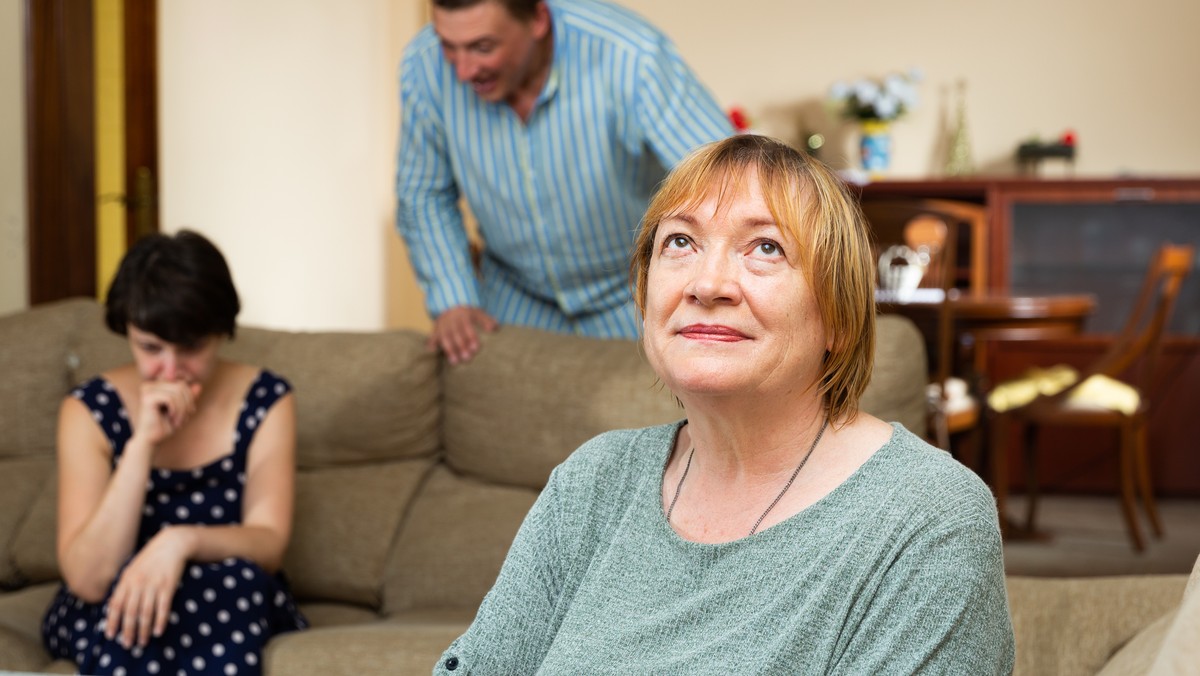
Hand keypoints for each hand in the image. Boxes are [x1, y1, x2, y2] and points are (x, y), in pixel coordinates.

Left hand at [104, 527, 191, 648]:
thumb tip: (111, 606)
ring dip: (143, 630)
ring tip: (143, 642)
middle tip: (128, 644)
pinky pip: (163, 607)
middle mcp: (138, 584)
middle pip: (130, 612)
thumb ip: (122, 587)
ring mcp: (153, 585)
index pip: (116, 605)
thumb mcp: (131, 570)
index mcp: (126, 580)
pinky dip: (160, 621)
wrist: (171, 544)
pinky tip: (158, 631)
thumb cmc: (150, 558)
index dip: (112, 621)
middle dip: (128, 630)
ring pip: (146, 612)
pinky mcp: (168, 586)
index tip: (111, 636)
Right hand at [134, 380, 201, 445]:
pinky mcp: (147, 397)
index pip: (182, 383)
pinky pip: (170, 398)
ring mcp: (148, 389)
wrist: (151, 440)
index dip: (190, 397)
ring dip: (183, 409)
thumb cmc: (166, 425)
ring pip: (177, 392)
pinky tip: (172, 420)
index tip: (191, 411)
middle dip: (188, 403)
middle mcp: (151, 385)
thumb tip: (199, 385)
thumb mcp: (182, 409)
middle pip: (181, 386)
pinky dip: (176, 411)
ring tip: (179, 421)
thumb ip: (189, 397)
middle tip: (186, 418)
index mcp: (158, 385)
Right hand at [427, 306, 497, 364]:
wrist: (451, 304)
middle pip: (456, 334)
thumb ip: (487, 320)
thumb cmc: (469, 313)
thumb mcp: (479, 313)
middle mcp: (452, 319)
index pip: (467, 326)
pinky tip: (432, 352)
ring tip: (454, 362)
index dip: (471, 337)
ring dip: (449, 350)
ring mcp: (443, 324)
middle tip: (467, 358)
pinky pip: (432, 336)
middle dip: (461, 346)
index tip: (476, 349)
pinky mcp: (435, 328)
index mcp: (464, 314)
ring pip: (445, 337)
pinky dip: (431, 343)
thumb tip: (495, 328)